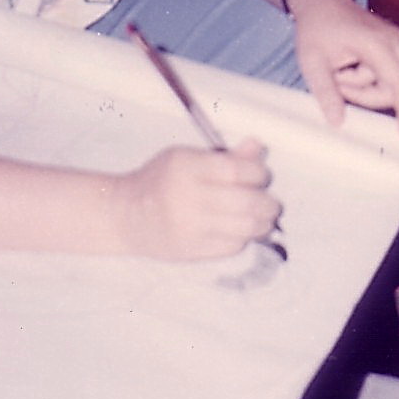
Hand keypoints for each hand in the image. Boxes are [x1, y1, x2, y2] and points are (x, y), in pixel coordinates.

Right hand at [112, 139, 280, 259]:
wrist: (126, 215)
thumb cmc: (161, 181)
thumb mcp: (186, 158)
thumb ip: (225, 156)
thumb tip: (258, 148)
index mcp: (186, 167)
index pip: (237, 171)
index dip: (258, 173)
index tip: (261, 175)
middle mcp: (187, 198)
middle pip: (246, 202)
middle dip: (268, 203)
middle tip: (271, 202)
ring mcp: (190, 227)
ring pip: (245, 228)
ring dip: (263, 223)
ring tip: (263, 218)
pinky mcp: (192, 250)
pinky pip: (232, 246)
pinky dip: (245, 238)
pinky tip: (242, 230)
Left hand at [289, 0, 398, 138]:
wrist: (322, 1)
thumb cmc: (318, 26)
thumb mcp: (311, 61)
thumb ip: (326, 92)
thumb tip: (339, 122)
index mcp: (377, 43)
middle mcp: (396, 43)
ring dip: (372, 94)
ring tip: (340, 79)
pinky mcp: (395, 52)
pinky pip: (396, 80)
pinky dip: (375, 88)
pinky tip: (350, 77)